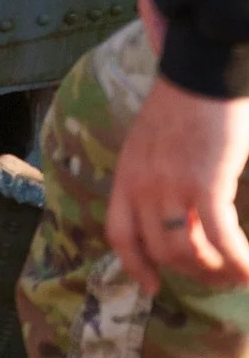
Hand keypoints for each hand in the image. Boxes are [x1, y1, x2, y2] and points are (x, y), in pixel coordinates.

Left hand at [107, 0, 248, 290]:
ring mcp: (171, 185)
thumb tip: (178, 212)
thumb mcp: (153, 142)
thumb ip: (156, 176)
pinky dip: (239, 261)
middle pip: (159, 248)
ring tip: (234, 273)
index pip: (120, 233)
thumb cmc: (185, 103)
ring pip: (188, 250)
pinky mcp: (206, 183)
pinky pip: (221, 238)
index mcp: (128, 173)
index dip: (135, 265)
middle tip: (216, 276)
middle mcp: (143, 184)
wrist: (202, 70)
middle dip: (189, 271)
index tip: (152, 287)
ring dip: (214, 269)